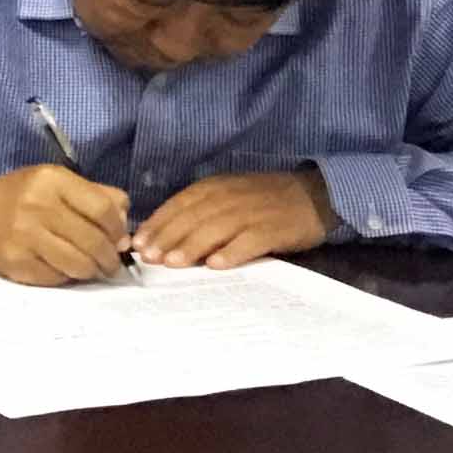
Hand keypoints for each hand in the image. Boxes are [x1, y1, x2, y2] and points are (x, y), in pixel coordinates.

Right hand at [0, 164, 130, 285]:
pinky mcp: (16, 261)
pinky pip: (57, 277)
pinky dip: (67, 276)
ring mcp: (25, 235)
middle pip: (94, 241)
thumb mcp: (58, 182)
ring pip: (79, 265)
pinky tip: (63, 268)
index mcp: (52, 180)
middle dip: (109, 258)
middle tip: (110, 263)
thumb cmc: (24, 196)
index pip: (102, 209)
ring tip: (92, 268)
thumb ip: (98, 196)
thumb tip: (125, 231)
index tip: (119, 239)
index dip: (118, 229)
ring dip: (92, 271)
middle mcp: (37, 205)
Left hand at [135, 168, 332, 269]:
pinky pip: (249, 242)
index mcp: (214, 186)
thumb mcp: (229, 195)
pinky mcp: (273, 229)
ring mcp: (251, 213)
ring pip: (215, 229)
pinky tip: (216, 266)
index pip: (178, 205)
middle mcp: (229, 196)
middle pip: (191, 218)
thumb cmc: (263, 199)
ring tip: (173, 264)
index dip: (157, 225)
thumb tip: (165, 236)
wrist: (314, 195)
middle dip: (167, 238)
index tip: (138, 245)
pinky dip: (231, 253)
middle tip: (148, 258)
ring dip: (192, 246)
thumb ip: (201, 211)